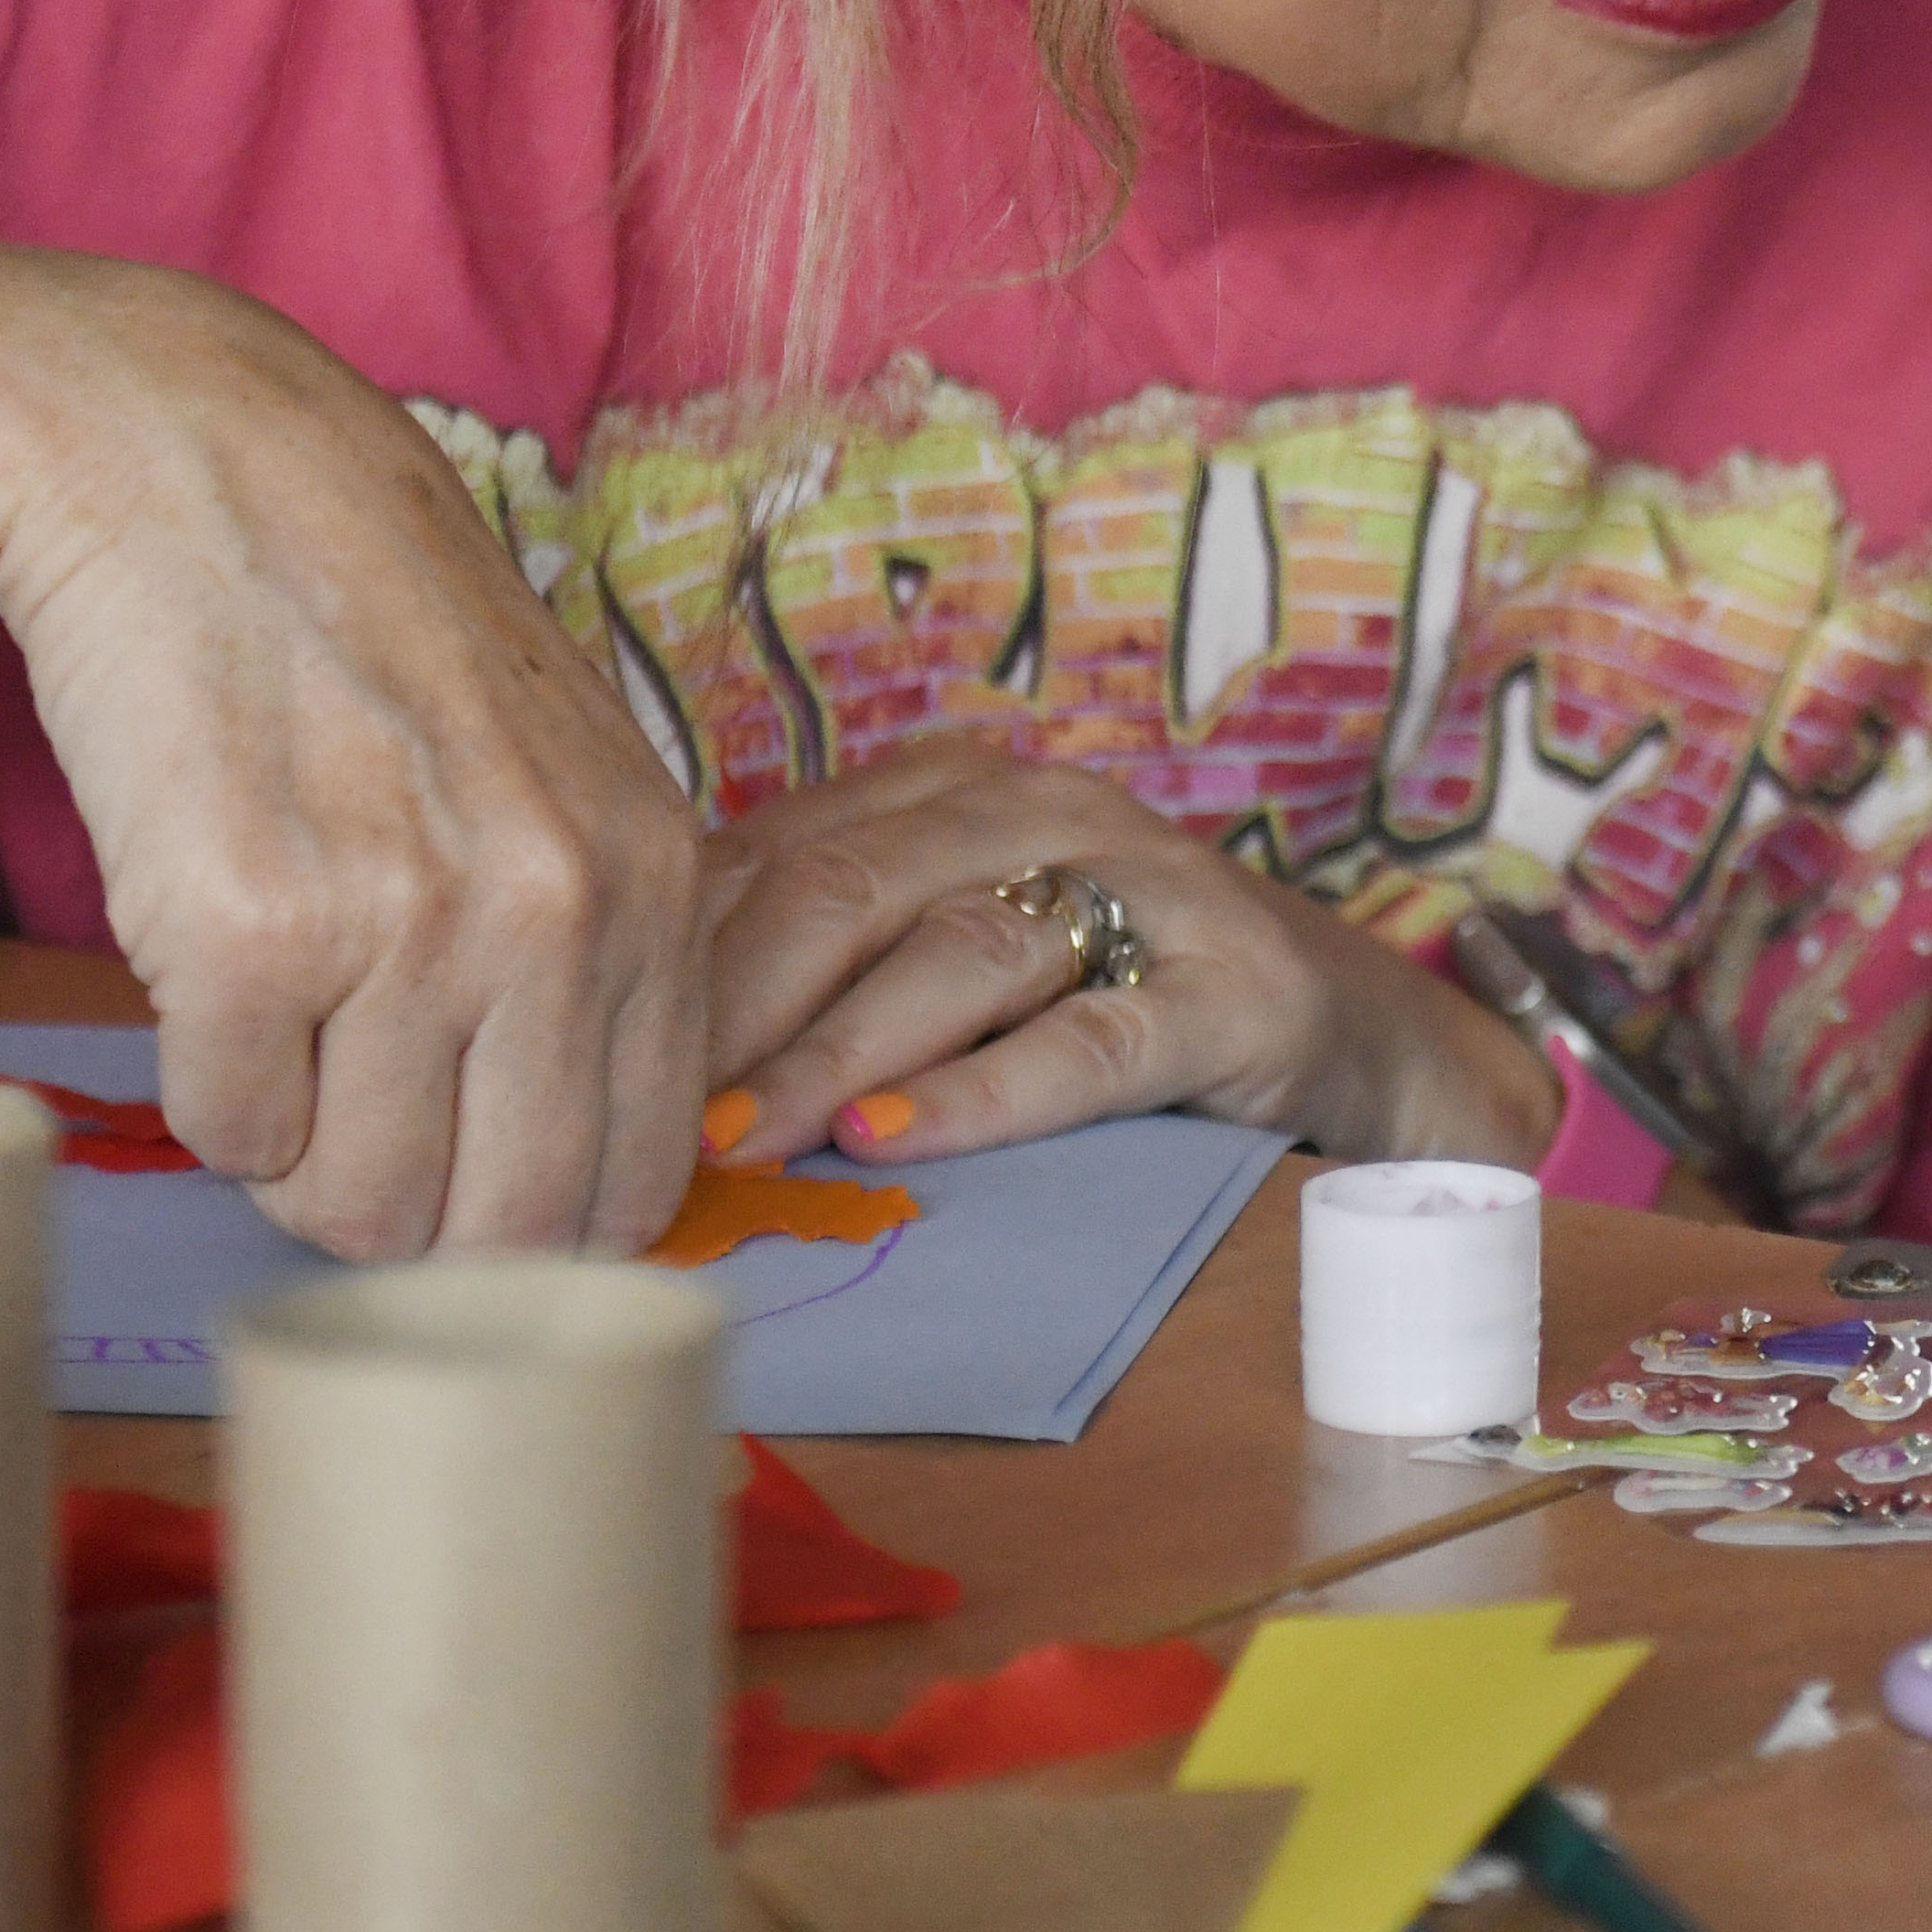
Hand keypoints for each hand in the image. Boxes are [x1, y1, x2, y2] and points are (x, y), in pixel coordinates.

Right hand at [0, 263, 706, 1262]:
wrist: (203, 476)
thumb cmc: (380, 644)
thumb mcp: (568, 782)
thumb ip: (601, 960)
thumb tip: (571, 1186)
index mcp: (657, 890)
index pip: (633, 1183)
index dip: (536, 1223)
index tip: (469, 1181)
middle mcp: (554, 916)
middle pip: (502, 1228)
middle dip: (416, 1220)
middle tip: (353, 1129)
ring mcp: (405, 926)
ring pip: (353, 1203)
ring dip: (300, 1150)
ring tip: (285, 1020)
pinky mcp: (247, 931)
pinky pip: (228, 1129)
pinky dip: (207, 1083)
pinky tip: (211, 962)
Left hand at [683, 735, 1557, 1175]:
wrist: (1359, 1035)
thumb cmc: (1119, 1002)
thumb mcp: (960, 961)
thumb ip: (827, 974)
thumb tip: (624, 1061)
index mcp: (954, 791)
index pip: (772, 850)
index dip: (665, 952)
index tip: (571, 1051)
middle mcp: (1045, 810)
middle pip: (846, 884)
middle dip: (725, 1003)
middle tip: (629, 1108)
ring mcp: (1148, 891)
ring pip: (955, 953)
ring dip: (829, 1052)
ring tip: (735, 1137)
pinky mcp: (1233, 990)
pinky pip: (1089, 1041)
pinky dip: (982, 1095)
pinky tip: (892, 1140)